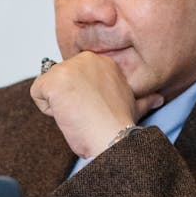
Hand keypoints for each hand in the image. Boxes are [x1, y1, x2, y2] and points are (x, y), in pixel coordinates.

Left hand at [30, 52, 164, 157]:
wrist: (112, 138)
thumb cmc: (119, 127)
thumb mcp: (134, 106)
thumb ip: (142, 98)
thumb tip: (158, 98)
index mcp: (103, 63)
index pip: (76, 77)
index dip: (82, 98)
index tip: (95, 109)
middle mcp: (86, 59)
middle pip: (60, 80)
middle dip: (68, 100)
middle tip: (86, 114)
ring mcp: (69, 67)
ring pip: (48, 87)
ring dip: (58, 106)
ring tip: (79, 115)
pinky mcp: (53, 80)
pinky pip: (37, 93)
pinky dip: (47, 110)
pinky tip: (68, 116)